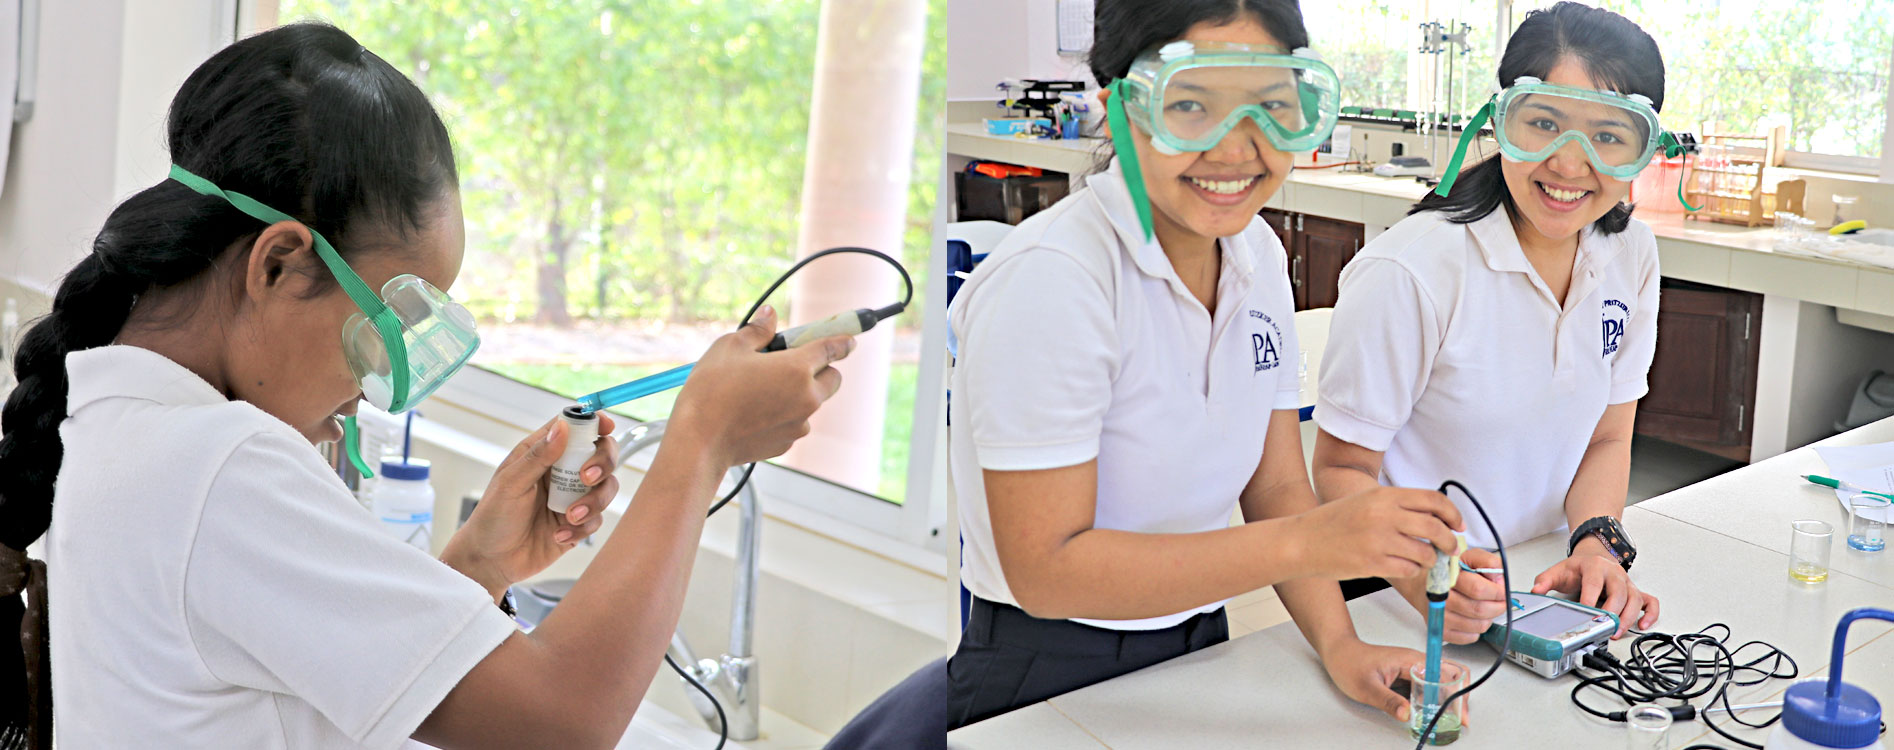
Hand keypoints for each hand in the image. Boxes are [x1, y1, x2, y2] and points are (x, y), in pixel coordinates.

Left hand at [441, 413, 620, 598]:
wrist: (491, 562)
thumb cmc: (492, 518)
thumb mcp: (511, 483)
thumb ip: (538, 456)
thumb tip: (562, 426)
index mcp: (542, 453)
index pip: (574, 428)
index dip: (593, 422)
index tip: (606, 428)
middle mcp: (561, 472)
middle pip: (601, 454)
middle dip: (602, 463)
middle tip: (588, 478)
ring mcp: (572, 497)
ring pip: (606, 487)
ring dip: (594, 502)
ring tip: (570, 517)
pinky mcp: (578, 523)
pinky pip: (598, 520)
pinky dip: (583, 528)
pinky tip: (559, 535)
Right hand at [667, 305, 854, 468]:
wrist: (699, 440)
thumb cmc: (712, 390)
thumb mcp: (730, 347)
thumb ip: (758, 330)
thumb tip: (770, 316)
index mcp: (797, 368)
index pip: (832, 348)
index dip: (842, 340)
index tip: (849, 338)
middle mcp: (806, 397)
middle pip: (832, 378)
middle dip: (820, 368)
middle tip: (790, 363)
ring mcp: (798, 424)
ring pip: (812, 402)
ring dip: (799, 393)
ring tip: (762, 390)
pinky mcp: (787, 443)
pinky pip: (794, 422)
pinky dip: (784, 415)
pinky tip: (754, 411)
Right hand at [1289, 486, 1464, 580]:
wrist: (1302, 542)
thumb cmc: (1332, 522)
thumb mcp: (1366, 501)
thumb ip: (1398, 506)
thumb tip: (1435, 518)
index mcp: (1383, 496)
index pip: (1433, 500)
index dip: (1452, 514)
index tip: (1458, 525)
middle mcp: (1383, 516)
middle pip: (1435, 528)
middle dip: (1449, 543)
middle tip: (1450, 549)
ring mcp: (1379, 541)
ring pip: (1425, 554)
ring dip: (1430, 561)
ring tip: (1421, 560)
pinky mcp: (1373, 564)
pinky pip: (1409, 570)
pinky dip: (1411, 571)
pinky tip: (1402, 567)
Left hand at [1321, 640, 1459, 723]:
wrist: (1338, 653)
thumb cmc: (1349, 664)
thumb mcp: (1366, 687)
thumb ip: (1388, 701)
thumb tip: (1407, 714)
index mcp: (1411, 660)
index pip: (1446, 674)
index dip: (1457, 693)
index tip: (1459, 713)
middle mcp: (1416, 662)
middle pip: (1450, 677)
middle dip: (1457, 698)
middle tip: (1456, 719)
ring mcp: (1413, 668)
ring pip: (1441, 682)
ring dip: (1447, 700)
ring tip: (1446, 718)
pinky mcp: (1408, 675)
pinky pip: (1428, 686)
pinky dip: (1434, 700)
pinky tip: (1431, 712)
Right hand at [1392, 548, 1507, 644]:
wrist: (1419, 583)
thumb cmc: (1447, 570)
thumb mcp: (1468, 556)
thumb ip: (1487, 561)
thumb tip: (1499, 579)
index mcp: (1447, 576)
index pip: (1478, 589)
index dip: (1497, 592)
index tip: (1502, 590)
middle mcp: (1440, 598)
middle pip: (1479, 610)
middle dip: (1497, 606)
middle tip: (1500, 600)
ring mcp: (1439, 616)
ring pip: (1478, 626)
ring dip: (1489, 617)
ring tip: (1485, 607)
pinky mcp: (1441, 630)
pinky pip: (1470, 637)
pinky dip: (1477, 629)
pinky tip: (1473, 617)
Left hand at [1531, 544, 1658, 637]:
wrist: (1594, 555)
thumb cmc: (1578, 567)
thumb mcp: (1559, 570)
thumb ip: (1545, 580)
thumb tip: (1535, 590)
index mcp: (1595, 567)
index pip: (1594, 583)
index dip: (1591, 598)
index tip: (1587, 613)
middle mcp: (1614, 574)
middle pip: (1619, 592)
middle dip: (1613, 611)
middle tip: (1605, 627)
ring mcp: (1627, 583)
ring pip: (1635, 599)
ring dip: (1629, 617)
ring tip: (1618, 632)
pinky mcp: (1635, 591)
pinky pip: (1650, 602)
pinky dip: (1650, 614)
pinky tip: (1642, 625)